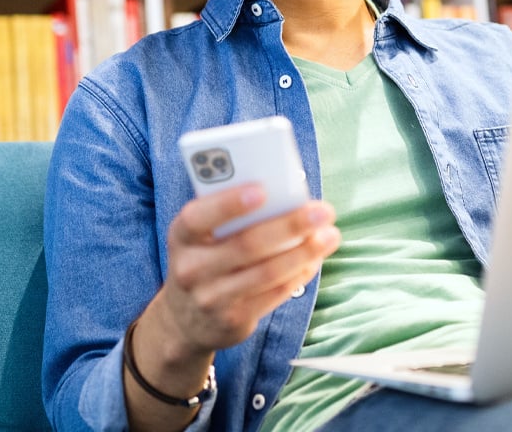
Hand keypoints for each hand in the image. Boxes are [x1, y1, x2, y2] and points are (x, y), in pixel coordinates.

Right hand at [161, 184, 339, 356]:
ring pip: (268, 272)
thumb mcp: (202, 235)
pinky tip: (315, 258)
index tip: (263, 190)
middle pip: (247, 244)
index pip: (199, 217)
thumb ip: (230, 215)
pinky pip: (275, 293)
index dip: (229, 203)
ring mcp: (211, 298)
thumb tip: (286, 195)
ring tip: (330, 235)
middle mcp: (191, 268)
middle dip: (290, 225)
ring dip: (305, 252)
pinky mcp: (234, 321)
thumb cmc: (205, 257)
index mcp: (182, 235)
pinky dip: (300, 273)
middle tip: (323, 211)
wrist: (185, 319)